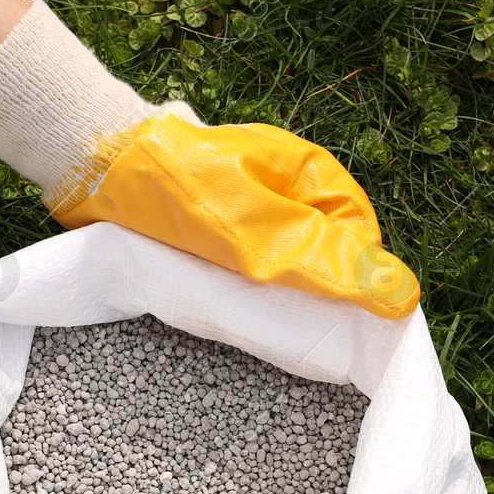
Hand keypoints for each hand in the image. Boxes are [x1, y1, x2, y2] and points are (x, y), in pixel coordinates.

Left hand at [49, 112, 419, 318]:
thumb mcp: (256, 233)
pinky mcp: (223, 237)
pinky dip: (234, 300)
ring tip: (231, 310)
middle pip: (324, 269)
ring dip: (264, 305)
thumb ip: (326, 263)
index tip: (314, 323)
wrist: (91, 169)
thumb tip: (402, 296)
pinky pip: (248, 281)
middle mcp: (294, 196)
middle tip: (262, 320)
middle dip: (299, 302)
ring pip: (286, 280)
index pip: (361, 252)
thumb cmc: (173, 189)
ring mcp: (258, 216)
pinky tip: (212, 306)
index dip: (344, 294)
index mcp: (317, 178)